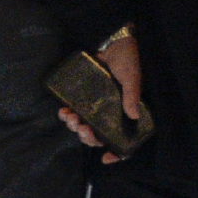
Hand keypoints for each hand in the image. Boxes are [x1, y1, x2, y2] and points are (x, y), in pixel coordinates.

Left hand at [59, 32, 145, 162]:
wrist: (112, 40)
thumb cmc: (127, 59)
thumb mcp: (132, 77)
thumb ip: (131, 95)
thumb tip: (134, 115)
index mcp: (124, 112)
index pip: (123, 138)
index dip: (116, 153)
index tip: (106, 158)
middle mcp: (110, 112)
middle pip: (98, 136)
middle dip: (87, 137)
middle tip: (82, 129)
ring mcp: (96, 105)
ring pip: (83, 125)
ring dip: (74, 126)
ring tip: (70, 118)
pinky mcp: (83, 95)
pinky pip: (73, 110)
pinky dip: (66, 114)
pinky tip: (63, 110)